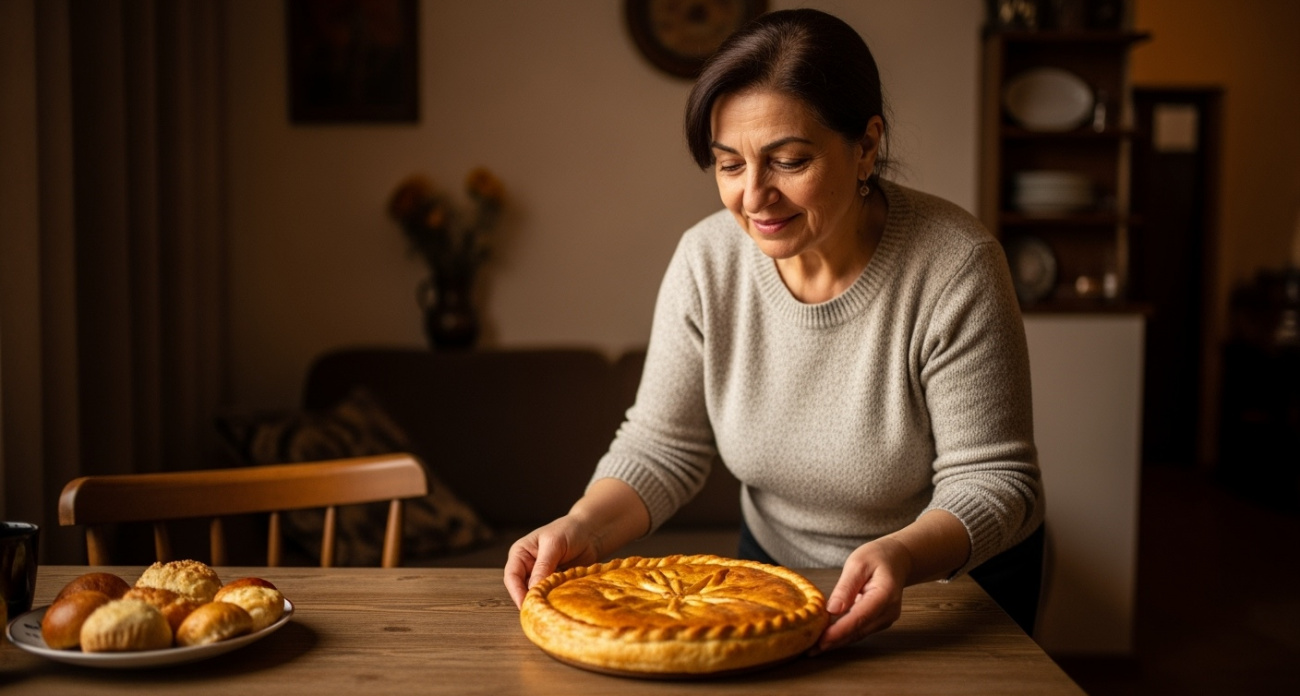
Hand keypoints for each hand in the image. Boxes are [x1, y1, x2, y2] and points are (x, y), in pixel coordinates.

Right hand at [503, 516, 601, 607]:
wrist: (592, 532)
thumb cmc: (570, 530)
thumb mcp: (554, 544)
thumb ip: (543, 566)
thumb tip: (533, 589)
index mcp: (520, 554)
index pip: (512, 576)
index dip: (517, 592)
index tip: (527, 605)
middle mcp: (528, 567)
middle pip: (522, 589)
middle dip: (531, 599)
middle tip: (541, 611)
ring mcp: (542, 577)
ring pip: (538, 594)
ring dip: (545, 600)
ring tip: (553, 607)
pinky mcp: (555, 584)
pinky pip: (552, 596)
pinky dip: (556, 599)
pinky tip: (562, 602)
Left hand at [814, 537, 913, 652]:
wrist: (897, 559)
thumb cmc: (877, 557)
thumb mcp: (858, 563)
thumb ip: (846, 587)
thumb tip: (832, 610)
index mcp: (885, 594)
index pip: (860, 617)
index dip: (840, 631)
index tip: (821, 640)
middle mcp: (889, 611)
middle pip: (858, 630)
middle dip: (833, 641)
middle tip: (809, 650)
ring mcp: (886, 618)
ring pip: (858, 634)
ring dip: (836, 641)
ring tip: (812, 648)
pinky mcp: (880, 621)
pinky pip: (859, 630)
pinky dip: (843, 635)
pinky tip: (826, 638)